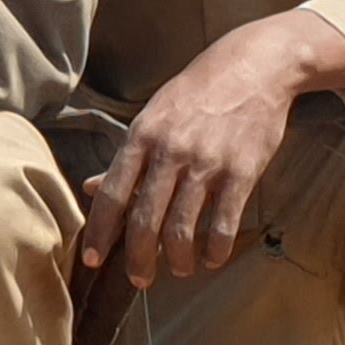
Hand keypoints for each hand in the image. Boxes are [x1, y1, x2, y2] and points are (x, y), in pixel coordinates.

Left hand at [81, 10, 344, 289]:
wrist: (254, 66)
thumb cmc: (196, 93)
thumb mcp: (152, 116)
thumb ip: (125, 158)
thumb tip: (90, 187)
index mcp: (141, 137)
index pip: (112, 195)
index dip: (99, 232)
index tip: (92, 260)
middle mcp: (170, 152)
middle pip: (144, 221)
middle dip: (138, 259)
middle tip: (139, 279)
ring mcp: (207, 163)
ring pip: (182, 229)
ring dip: (177, 260)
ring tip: (178, 268)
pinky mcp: (242, 172)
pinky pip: (223, 224)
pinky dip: (215, 250)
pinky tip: (211, 258)